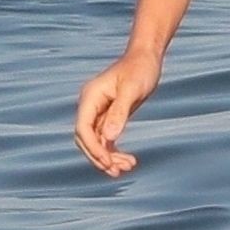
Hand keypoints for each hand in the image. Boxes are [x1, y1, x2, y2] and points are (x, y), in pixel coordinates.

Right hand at [74, 49, 161, 176]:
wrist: (146, 58)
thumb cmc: (140, 69)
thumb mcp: (132, 90)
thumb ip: (119, 113)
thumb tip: (109, 137)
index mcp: (90, 97)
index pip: (83, 128)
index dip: (93, 148)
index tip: (108, 162)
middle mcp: (90, 105)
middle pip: (85, 139)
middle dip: (99, 157)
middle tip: (117, 172)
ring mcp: (98, 111)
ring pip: (96, 141)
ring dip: (109, 157)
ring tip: (128, 167)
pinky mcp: (108, 116)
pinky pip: (106, 138)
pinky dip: (114, 150)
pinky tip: (128, 160)